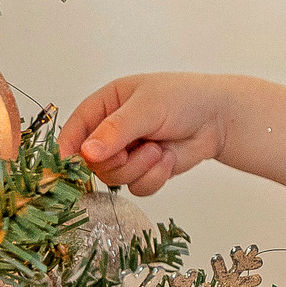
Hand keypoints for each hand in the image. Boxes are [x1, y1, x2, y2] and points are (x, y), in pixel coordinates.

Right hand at [56, 73, 232, 195]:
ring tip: (159, 150)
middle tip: (136, 149)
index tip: (70, 166)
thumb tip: (85, 153)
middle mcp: (110, 132)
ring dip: (139, 168)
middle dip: (117, 161)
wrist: (218, 118)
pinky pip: (136, 188)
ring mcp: (127, 153)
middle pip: (92, 163)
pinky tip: (168, 158)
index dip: (67, 150)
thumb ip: (115, 130)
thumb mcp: (147, 107)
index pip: (74, 130)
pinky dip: (154, 177)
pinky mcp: (144, 171)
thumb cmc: (183, 98)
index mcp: (104, 106)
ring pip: (114, 178)